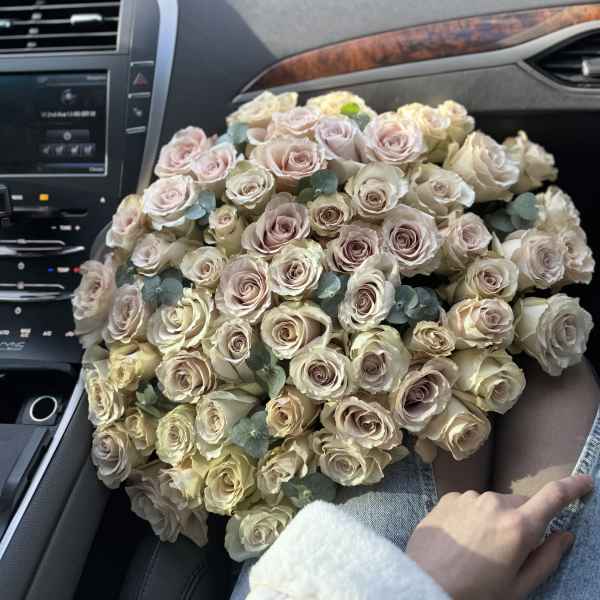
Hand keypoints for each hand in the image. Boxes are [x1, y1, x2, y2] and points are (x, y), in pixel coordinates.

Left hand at [406, 474, 593, 599]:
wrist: (425, 583)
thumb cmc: (476, 592)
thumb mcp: (519, 586)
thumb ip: (547, 558)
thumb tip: (565, 534)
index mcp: (518, 526)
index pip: (553, 497)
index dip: (573, 487)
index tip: (586, 481)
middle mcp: (494, 503)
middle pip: (521, 505)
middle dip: (522, 521)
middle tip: (508, 551)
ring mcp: (469, 497)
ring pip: (494, 505)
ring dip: (494, 520)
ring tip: (477, 549)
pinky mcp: (449, 497)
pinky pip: (470, 504)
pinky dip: (472, 518)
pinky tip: (460, 540)